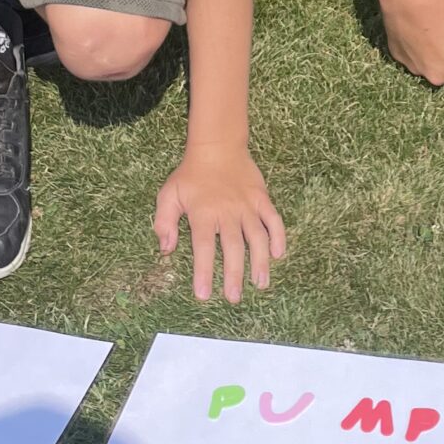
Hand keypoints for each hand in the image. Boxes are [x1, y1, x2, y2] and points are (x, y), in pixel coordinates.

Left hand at [155, 143, 286, 304]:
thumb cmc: (190, 174)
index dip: (204, 272)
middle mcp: (227, 213)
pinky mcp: (262, 199)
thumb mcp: (169, 194)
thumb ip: (164, 222)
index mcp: (203, 214)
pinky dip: (278, 236)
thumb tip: (166, 249)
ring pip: (257, 238)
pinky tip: (278, 254)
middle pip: (233, 248)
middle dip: (234, 275)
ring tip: (260, 284)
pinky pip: (273, 220)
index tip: (203, 295)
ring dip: (259, 262)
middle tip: (234, 297)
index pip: (203, 249)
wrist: (217, 146)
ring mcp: (247, 206)